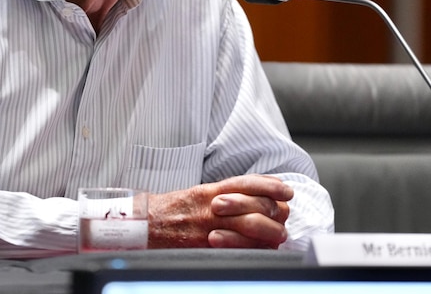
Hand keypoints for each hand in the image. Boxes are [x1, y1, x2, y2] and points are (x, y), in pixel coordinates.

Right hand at [147, 174, 292, 248]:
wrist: (144, 226)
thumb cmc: (171, 212)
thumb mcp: (197, 195)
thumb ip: (224, 195)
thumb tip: (254, 197)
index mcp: (210, 190)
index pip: (247, 182)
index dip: (270, 186)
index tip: (286, 191)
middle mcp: (211, 204)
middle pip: (254, 202)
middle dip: (275, 210)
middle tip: (284, 217)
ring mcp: (208, 224)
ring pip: (248, 223)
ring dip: (270, 230)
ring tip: (280, 235)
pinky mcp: (204, 243)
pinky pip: (235, 244)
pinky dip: (252, 247)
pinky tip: (262, 248)